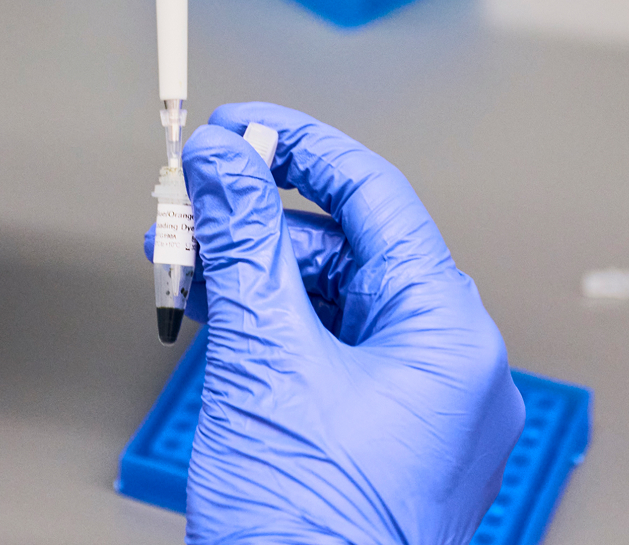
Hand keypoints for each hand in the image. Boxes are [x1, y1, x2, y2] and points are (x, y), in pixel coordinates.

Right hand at [164, 103, 523, 544]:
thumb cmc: (309, 538)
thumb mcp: (264, 362)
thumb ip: (243, 244)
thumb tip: (223, 161)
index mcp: (447, 332)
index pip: (373, 194)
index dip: (296, 146)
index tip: (237, 124)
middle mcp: (443, 359)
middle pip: (345, 241)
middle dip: (256, 214)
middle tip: (193, 188)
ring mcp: (413, 397)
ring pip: (326, 291)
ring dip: (249, 265)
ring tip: (181, 250)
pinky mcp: (377, 426)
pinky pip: (321, 339)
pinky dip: (262, 315)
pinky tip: (208, 300)